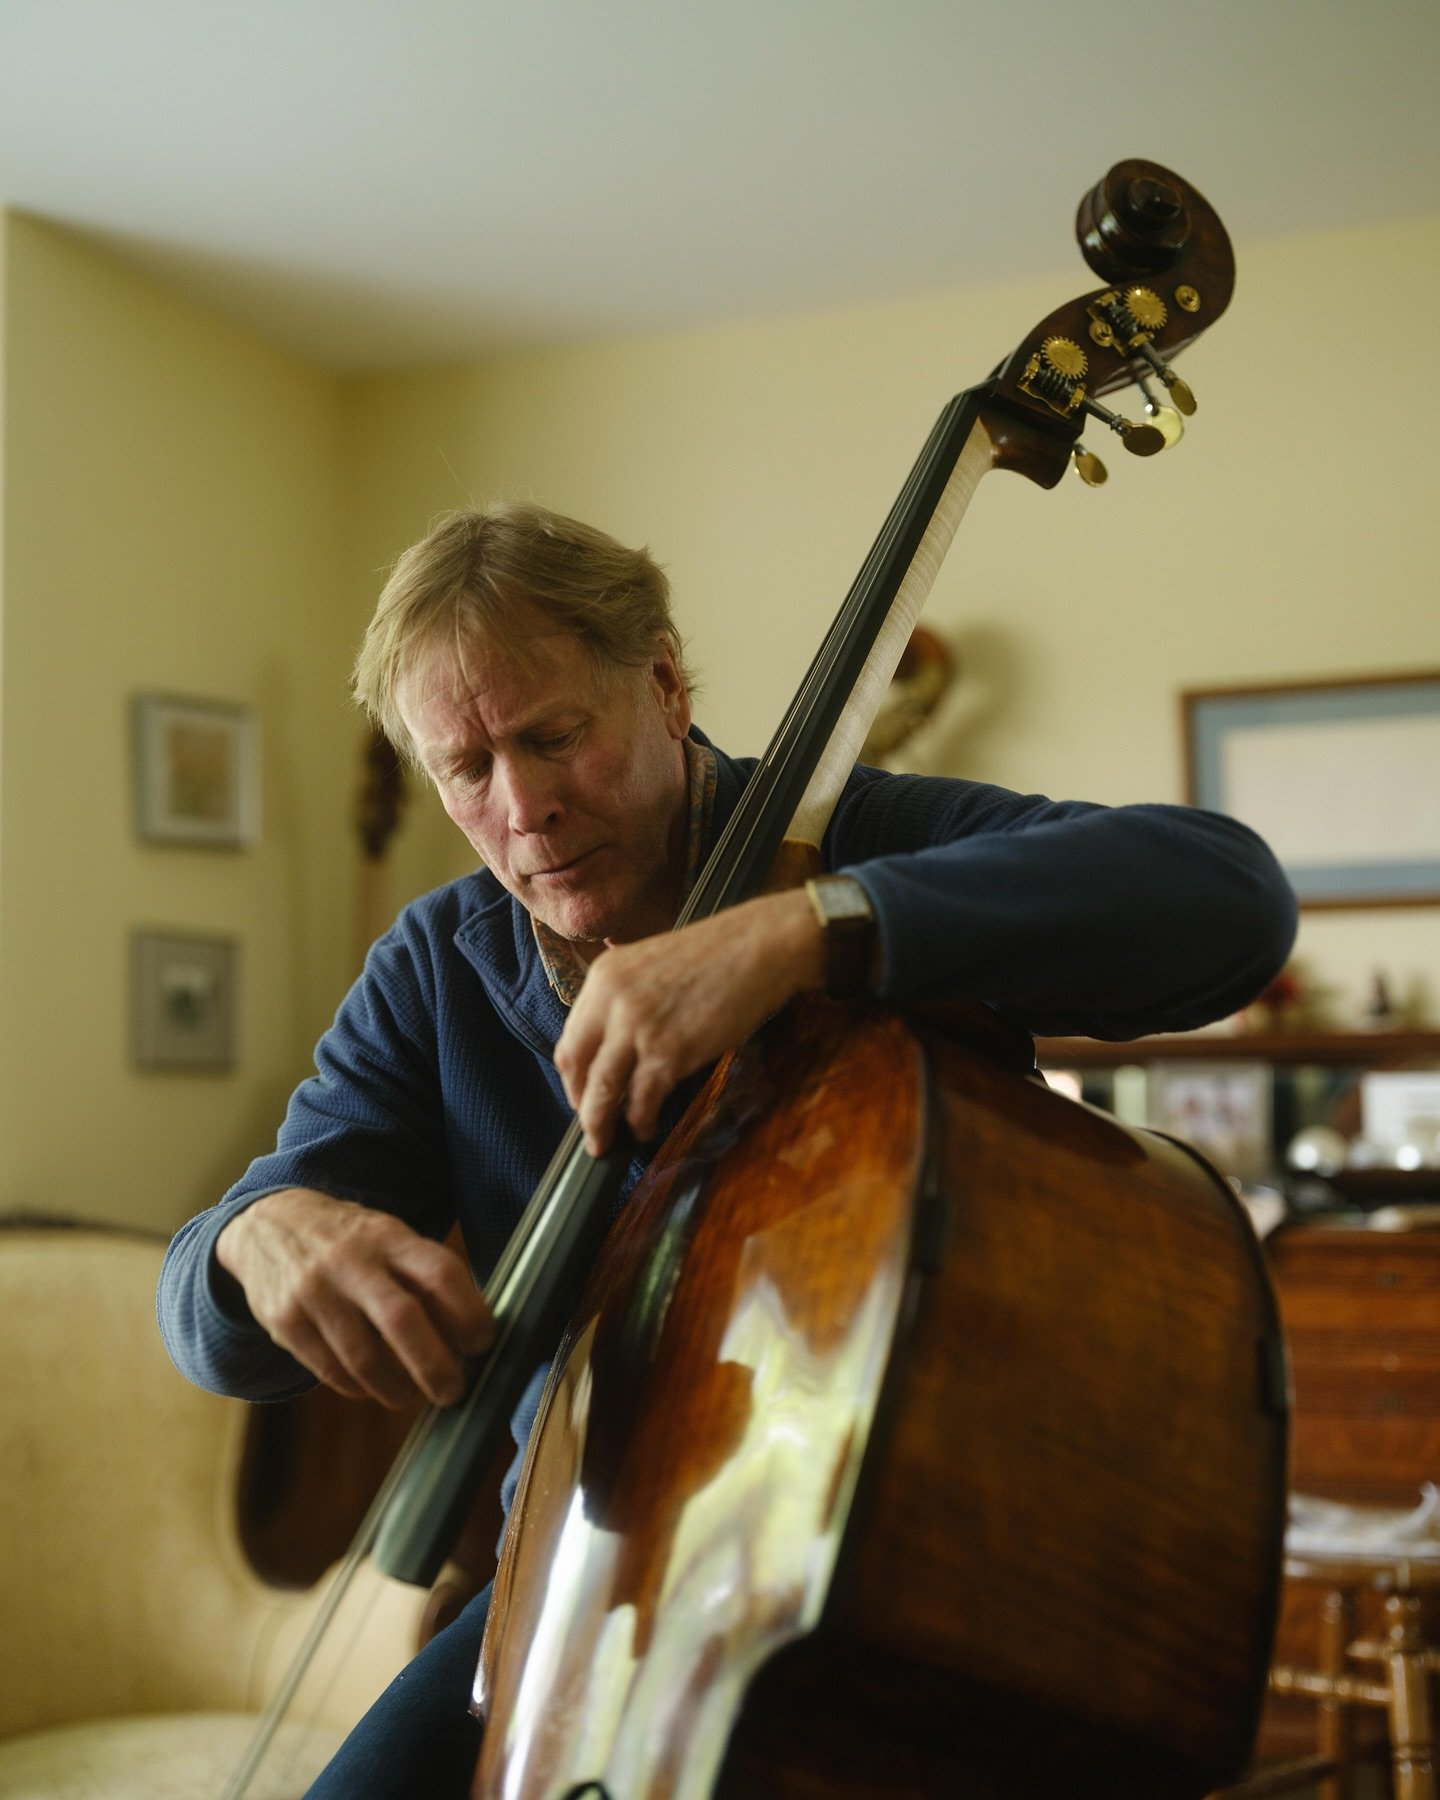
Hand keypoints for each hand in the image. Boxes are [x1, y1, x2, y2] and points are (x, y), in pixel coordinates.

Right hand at [215, 1189, 494, 1408]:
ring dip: (396, 1387)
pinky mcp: (284, 1321)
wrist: (269, 1223)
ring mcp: (314, 1291)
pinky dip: (358, 1387)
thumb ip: (426, 1277)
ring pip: (364, 1358)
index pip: (440, 1273)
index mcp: (389, 1236)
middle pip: (402, 1320)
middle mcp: (351, 1261)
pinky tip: (371, 1386)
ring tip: (410, 1394)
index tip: (483, 1343)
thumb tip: (472, 1332)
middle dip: (435, 1366)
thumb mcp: (389, 1238)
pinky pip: (330, 1370)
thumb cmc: (351, 1241)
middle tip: (453, 1391)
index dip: (469, 1314)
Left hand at [555, 888, 824, 1156]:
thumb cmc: (718, 955)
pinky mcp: (669, 1052)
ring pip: (602, 1090)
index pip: (570, 1037)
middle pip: (577, 1067)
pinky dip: (640, 1121)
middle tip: (588, 1128)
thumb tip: (616, 1048)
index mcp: (604, 976)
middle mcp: (611, 1001)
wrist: (761, 946)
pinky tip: (645, 1128)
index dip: (572, 1075)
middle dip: (580, 1105)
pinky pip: (642, 1100)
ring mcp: (638, 1027)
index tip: (579, 1092)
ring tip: (605, 1143)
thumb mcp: (651, 964)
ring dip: (600, 1123)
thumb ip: (625, 999)